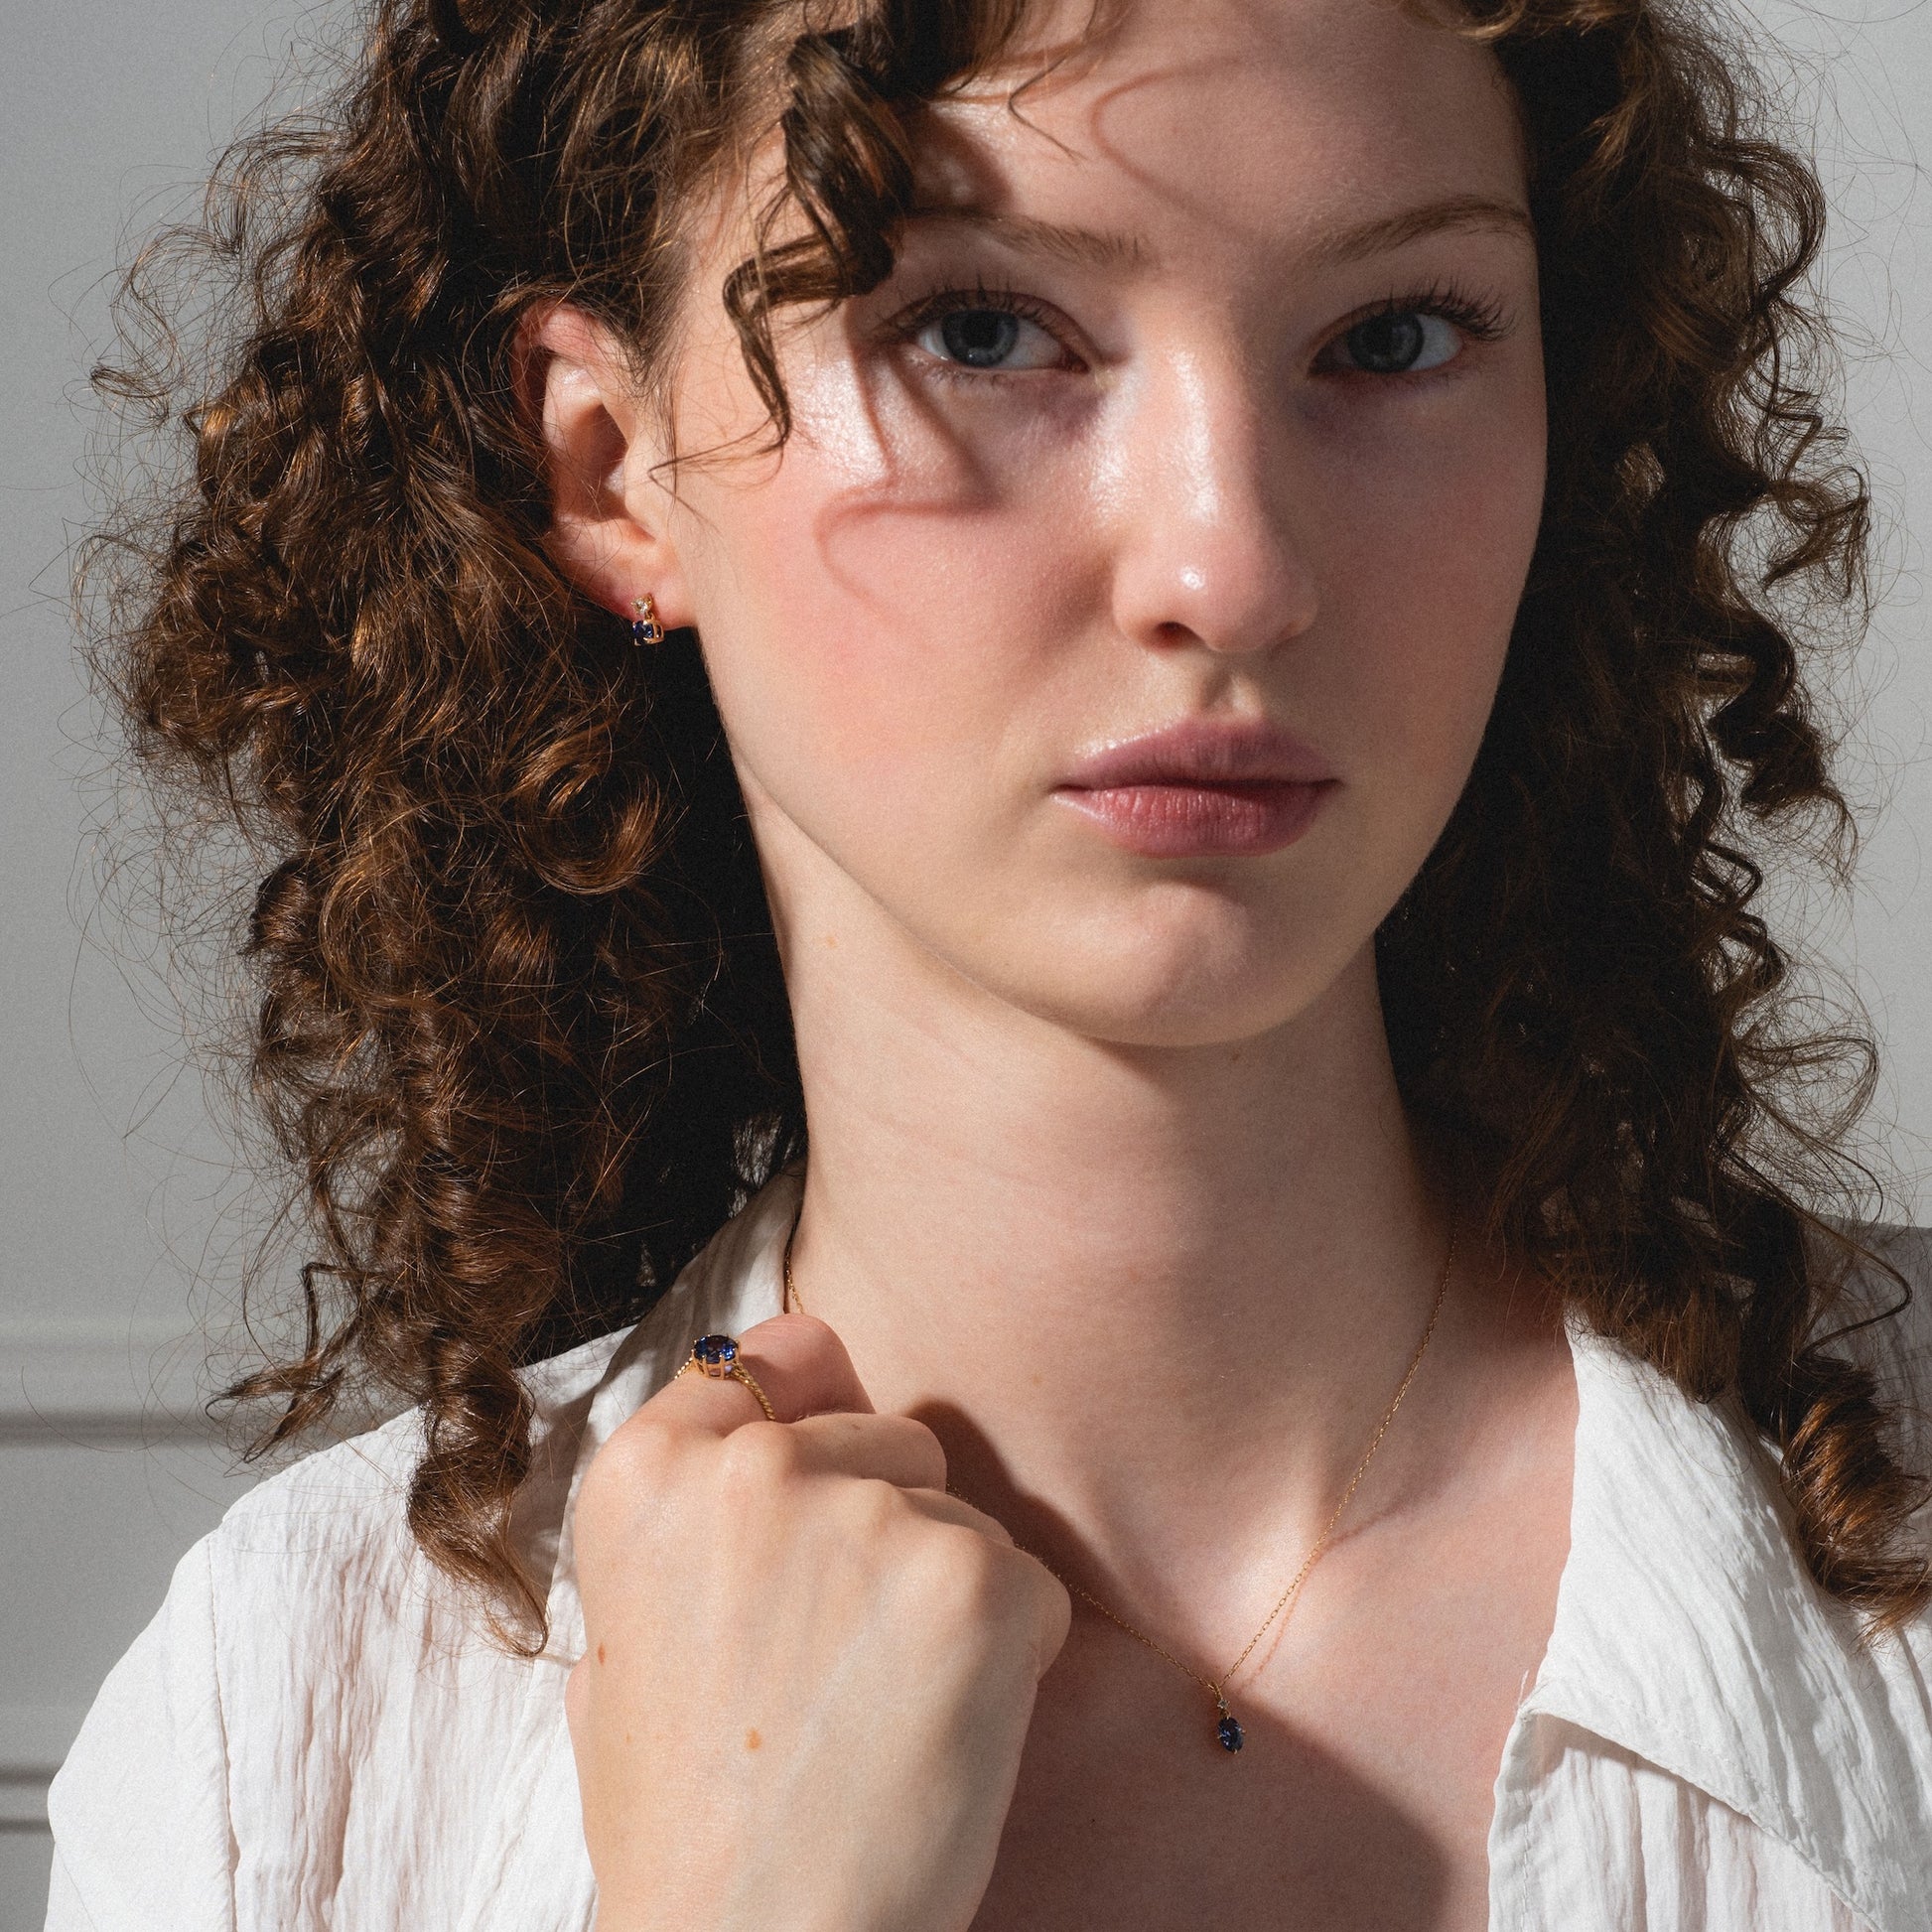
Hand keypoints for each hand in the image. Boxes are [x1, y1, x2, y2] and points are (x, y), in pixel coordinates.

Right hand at [566, 1311, 1072, 1931]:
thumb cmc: (686, 1824)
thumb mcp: (619, 1647)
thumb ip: (683, 1521)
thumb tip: (766, 1426)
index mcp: (648, 1474)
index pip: (771, 1358)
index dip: (812, 1412)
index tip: (819, 1488)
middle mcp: (753, 1468)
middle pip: (888, 1435)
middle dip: (888, 1524)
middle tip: (839, 1660)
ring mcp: (868, 1516)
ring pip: (962, 1514)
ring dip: (946, 1596)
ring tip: (884, 1713)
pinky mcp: (971, 1580)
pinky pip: (1029, 1584)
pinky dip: (1011, 1655)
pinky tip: (944, 1734)